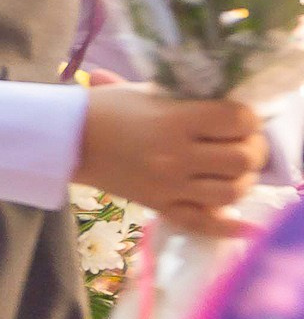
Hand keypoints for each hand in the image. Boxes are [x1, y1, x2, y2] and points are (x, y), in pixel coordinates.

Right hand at [76, 86, 266, 237]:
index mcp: (175, 119)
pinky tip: (244, 224)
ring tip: (232, 173)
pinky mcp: (158, 206)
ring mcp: (168, 185)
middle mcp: (175, 155)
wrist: (65, 140)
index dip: (249, 118)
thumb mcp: (145, 92)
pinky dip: (228, 227)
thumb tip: (224, 102)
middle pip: (243, 159)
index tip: (240, 119)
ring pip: (231, 192)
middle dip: (253, 150)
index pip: (239, 120)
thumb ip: (187, 96)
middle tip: (243, 145)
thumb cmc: (104, 109)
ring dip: (241, 182)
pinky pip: (202, 223)